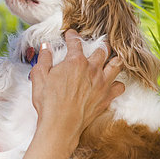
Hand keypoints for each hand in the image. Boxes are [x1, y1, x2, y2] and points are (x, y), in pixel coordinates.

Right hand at [30, 30, 123, 145]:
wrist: (61, 124)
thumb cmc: (48, 101)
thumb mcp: (39, 76)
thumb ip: (44, 59)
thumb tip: (45, 46)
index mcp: (75, 61)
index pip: (76, 42)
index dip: (72, 36)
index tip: (70, 34)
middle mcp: (92, 69)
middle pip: (102, 50)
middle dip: (100, 44)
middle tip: (98, 43)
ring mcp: (102, 83)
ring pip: (116, 64)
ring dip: (114, 59)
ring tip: (112, 57)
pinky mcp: (106, 97)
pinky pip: (120, 86)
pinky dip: (118, 83)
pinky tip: (113, 82)